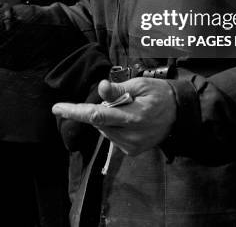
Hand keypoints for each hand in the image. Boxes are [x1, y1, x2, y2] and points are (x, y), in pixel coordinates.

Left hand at [52, 78, 175, 155]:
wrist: (179, 114)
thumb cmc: (158, 94)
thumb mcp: (140, 84)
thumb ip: (118, 88)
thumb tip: (100, 87)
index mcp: (133, 117)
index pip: (97, 115)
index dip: (75, 111)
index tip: (57, 108)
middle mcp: (130, 136)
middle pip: (98, 122)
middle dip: (100, 108)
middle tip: (119, 98)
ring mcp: (131, 146)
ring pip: (104, 129)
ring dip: (107, 117)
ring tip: (127, 108)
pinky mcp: (132, 151)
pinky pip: (112, 136)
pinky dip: (114, 125)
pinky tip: (129, 119)